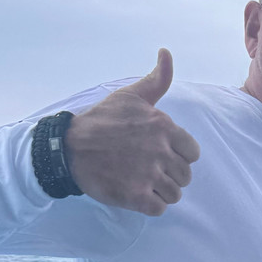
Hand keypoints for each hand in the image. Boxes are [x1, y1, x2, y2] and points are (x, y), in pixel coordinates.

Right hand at [64, 48, 200, 215]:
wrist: (68, 148)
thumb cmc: (102, 121)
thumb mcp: (130, 96)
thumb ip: (156, 80)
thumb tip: (166, 53)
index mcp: (164, 127)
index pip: (193, 153)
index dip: (178, 156)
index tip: (159, 154)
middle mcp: (160, 151)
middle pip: (185, 176)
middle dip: (169, 175)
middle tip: (146, 169)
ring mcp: (148, 175)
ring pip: (174, 194)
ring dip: (160, 192)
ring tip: (140, 181)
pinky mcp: (136, 196)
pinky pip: (159, 209)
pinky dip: (150, 205)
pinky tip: (136, 194)